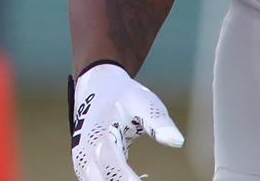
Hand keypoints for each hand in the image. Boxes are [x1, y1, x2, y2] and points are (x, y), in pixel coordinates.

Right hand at [70, 62, 183, 180]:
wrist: (96, 87)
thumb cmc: (122, 96)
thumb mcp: (142, 101)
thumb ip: (158, 121)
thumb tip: (177, 140)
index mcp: (99, 137)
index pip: (113, 168)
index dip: (127, 180)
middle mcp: (86, 152)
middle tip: (144, 179)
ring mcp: (83, 161)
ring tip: (139, 179)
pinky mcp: (85, 166)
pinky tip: (132, 180)